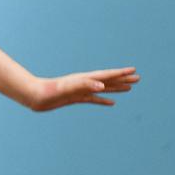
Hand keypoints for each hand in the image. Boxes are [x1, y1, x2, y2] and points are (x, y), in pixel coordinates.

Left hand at [25, 67, 139, 111]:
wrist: (36, 97)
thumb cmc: (51, 91)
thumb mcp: (69, 88)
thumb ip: (86, 85)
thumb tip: (103, 86)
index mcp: (87, 78)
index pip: (108, 75)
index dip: (121, 73)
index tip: (134, 71)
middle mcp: (86, 83)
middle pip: (109, 80)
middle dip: (123, 79)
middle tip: (138, 78)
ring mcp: (82, 90)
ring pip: (104, 89)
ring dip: (117, 88)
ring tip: (129, 88)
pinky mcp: (77, 98)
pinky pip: (95, 99)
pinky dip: (104, 100)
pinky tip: (112, 103)